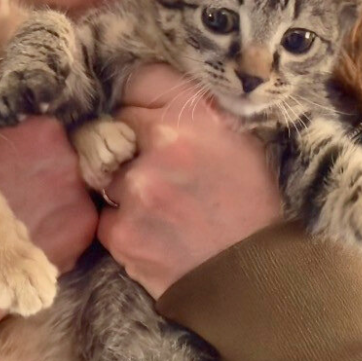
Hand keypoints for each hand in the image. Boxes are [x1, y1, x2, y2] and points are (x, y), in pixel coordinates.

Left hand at [97, 65, 282, 298]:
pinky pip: (106, 216)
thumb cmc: (254, 208)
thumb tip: (158, 99)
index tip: (149, 115)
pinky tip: (155, 233)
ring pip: (107, 171)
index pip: (141, 80)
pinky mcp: (119, 231)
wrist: (255, 280)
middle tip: (158, 166)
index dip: (145, 100)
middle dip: (131, 141)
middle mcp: (162, 144)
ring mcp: (136, 189)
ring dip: (126, 184)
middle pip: (116, 124)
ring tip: (162, 206)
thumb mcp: (242, 142)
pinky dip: (124, 223)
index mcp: (197, 115)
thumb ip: (197, 114)